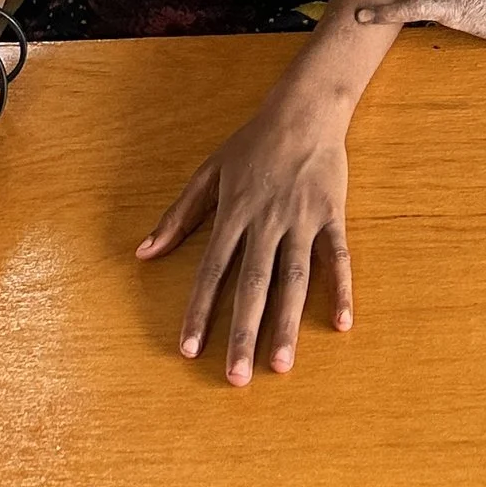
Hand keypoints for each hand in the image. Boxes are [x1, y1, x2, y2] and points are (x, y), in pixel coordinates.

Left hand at [138, 80, 355, 385]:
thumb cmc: (253, 143)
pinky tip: (342, 323)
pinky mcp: (332, 215)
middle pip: (253, 285)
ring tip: (281, 365)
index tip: (189, 350)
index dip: (200, 311)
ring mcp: (302, 220)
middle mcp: (267, 221)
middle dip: (244, 333)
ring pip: (294, 279)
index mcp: (234, 213)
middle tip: (237, 378)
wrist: (305, 108)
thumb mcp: (209, 173)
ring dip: (287, 323)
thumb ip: (178, 216)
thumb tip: (144, 253)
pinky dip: (341, 289)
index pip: (212, 271)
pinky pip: (338, 258)